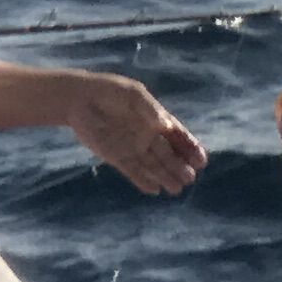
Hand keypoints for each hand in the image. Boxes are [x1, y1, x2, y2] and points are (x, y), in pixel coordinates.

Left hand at [62, 71, 204, 192]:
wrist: (80, 99)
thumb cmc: (110, 91)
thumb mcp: (133, 94)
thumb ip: (149, 108)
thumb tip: (166, 125)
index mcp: (156, 120)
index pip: (178, 137)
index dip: (191, 148)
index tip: (201, 160)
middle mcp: (148, 137)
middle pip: (169, 156)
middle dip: (180, 167)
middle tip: (190, 178)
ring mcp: (133, 148)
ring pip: (154, 166)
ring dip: (165, 177)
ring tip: (176, 189)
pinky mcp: (116, 157)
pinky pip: (133, 171)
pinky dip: (143, 181)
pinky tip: (154, 190)